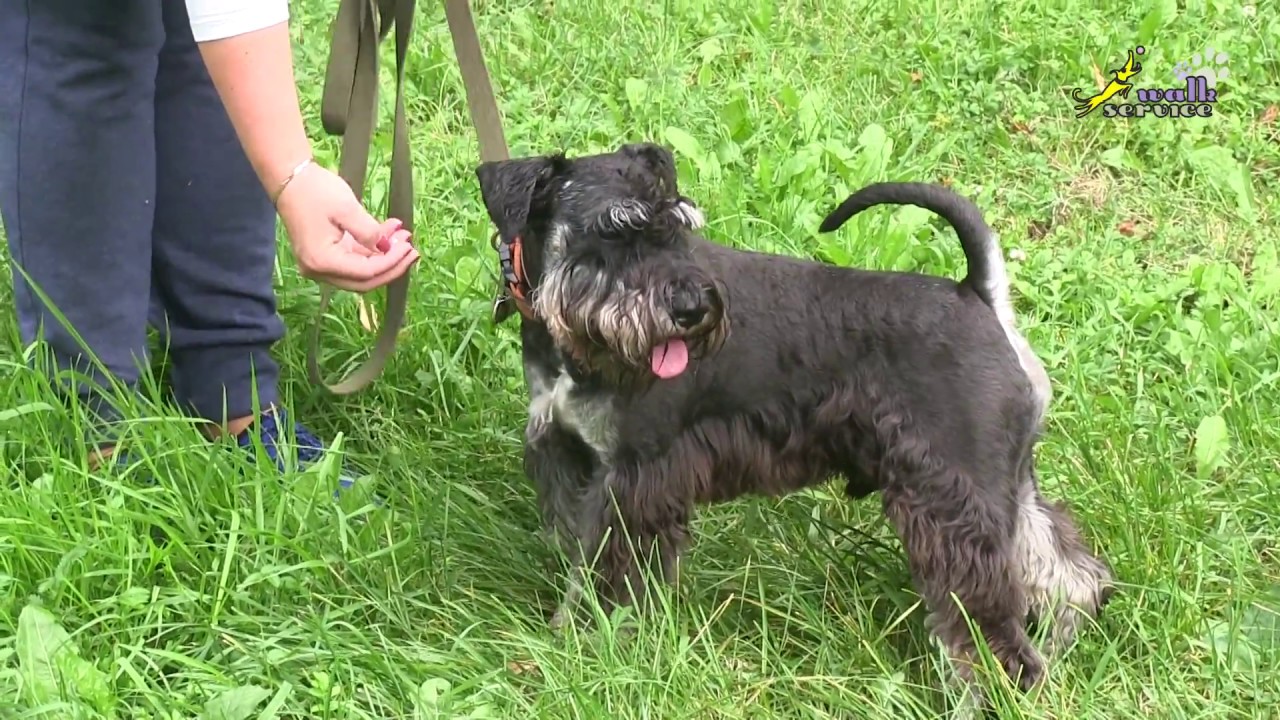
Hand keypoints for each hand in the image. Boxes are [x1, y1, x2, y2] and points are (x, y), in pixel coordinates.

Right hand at [275, 162, 419, 291]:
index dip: (392, 263)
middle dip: (392, 266)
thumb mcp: (347, 208)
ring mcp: (321, 265)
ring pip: (362, 271)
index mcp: (322, 261)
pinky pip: (355, 259)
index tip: (410, 248)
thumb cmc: (315, 190)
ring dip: (384, 255)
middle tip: (412, 251)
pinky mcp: (326, 255)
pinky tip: (389, 231)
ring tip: (404, 236)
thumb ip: (368, 231)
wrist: (290, 178)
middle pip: (364, 280)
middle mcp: (319, 270)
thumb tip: (386, 248)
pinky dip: (373, 248)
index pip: (366, 272)